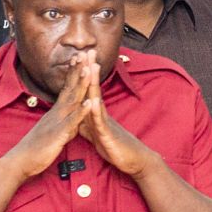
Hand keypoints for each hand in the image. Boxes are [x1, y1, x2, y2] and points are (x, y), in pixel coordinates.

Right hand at [1, 61, 88, 180]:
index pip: (66, 88)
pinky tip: (90, 102)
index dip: (73, 73)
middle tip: (83, 53)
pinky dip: (82, 111)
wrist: (21, 161)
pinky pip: (72, 121)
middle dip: (78, 70)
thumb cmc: (36, 149)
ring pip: (71, 100)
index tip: (79, 58)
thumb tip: (70, 121)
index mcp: (55, 112)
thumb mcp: (52, 132)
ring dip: (81, 85)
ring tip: (89, 70)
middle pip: (69, 88)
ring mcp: (57, 122)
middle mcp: (56, 113)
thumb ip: (62, 124)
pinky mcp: (58, 134)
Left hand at [76, 58, 155, 176]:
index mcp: (97, 113)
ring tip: (90, 66)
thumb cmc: (116, 147)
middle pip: (93, 88)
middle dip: (89, 70)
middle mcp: (102, 114)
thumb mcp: (97, 133)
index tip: (79, 57)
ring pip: (97, 100)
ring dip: (93, 83)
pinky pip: (100, 121)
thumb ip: (87, 123)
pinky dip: (95, 110)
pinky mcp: (108, 135)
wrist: (135, 161)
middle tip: (88, 50)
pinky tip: (92, 99)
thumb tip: (77, 115)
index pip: (88, 90)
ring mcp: (106, 122)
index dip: (83, 74)